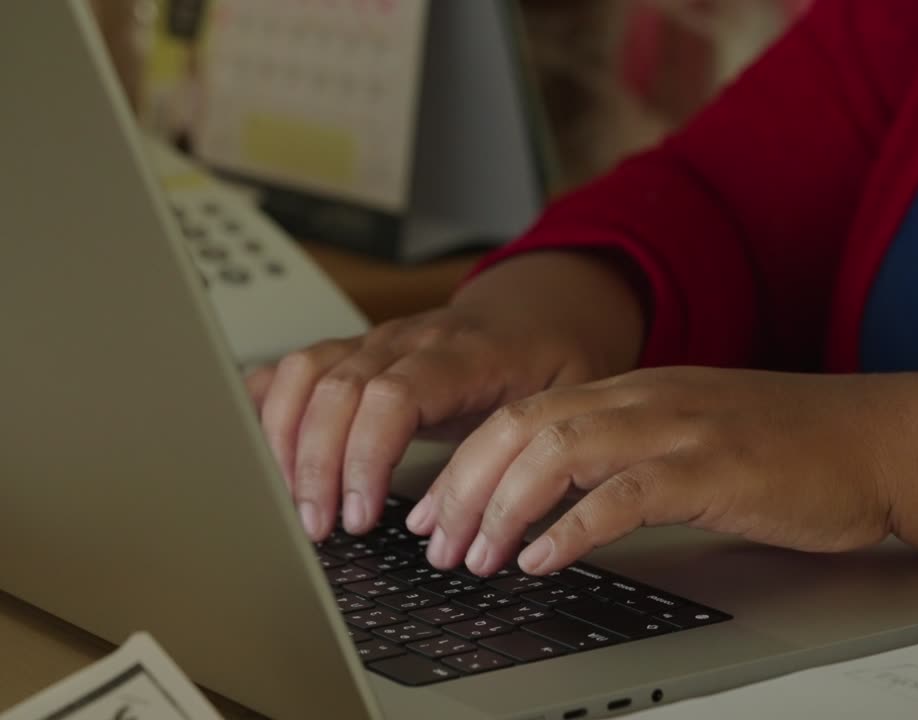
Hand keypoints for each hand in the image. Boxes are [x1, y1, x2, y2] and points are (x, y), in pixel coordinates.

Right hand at [245, 307, 602, 540]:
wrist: (545, 307)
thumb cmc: (555, 357)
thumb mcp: (563, 405)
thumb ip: (517, 456)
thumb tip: (462, 521)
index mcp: (467, 353)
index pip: (393, 395)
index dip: (366, 455)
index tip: (362, 514)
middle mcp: (412, 339)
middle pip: (337, 391)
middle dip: (316, 465)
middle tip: (320, 528)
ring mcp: (379, 340)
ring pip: (307, 374)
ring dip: (287, 441)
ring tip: (295, 504)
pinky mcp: (360, 349)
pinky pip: (301, 367)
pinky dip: (274, 406)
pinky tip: (266, 450)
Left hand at [406, 366, 894, 575]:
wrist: (883, 440)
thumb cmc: (798, 448)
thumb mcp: (698, 436)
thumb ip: (635, 453)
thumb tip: (568, 501)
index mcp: (638, 391)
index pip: (526, 413)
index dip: (468, 462)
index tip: (435, 510)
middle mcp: (648, 400)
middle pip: (523, 427)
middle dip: (465, 486)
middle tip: (436, 542)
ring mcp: (681, 430)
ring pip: (559, 452)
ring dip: (503, 508)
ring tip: (476, 557)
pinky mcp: (716, 469)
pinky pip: (623, 494)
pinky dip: (573, 527)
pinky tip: (544, 559)